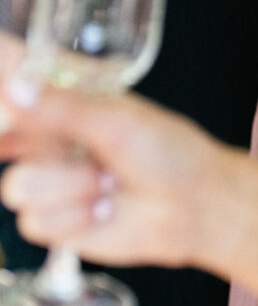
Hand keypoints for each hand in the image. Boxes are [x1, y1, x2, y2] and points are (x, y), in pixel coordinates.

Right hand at [0, 60, 219, 269]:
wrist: (192, 205)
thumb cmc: (166, 150)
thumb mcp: (115, 121)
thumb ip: (62, 109)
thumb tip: (16, 92)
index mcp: (65, 102)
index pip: (14, 85)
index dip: (1, 84)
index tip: (3, 101)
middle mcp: (50, 139)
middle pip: (1, 137)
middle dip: (7, 141)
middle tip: (29, 141)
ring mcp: (50, 179)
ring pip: (17, 186)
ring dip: (67, 186)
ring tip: (106, 180)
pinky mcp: (54, 220)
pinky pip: (34, 221)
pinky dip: (74, 216)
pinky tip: (104, 208)